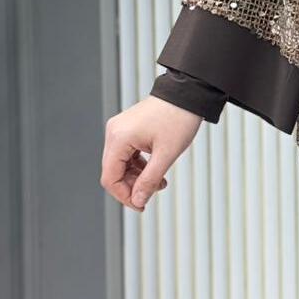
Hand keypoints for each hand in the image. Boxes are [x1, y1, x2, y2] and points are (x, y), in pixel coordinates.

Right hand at [100, 97, 201, 211]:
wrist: (188, 93)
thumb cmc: (179, 118)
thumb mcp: (166, 154)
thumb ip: (149, 180)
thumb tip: (137, 201)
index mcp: (119, 138)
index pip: (110, 177)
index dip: (124, 196)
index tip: (141, 205)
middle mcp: (115, 132)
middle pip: (113, 171)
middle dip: (132, 187)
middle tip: (151, 195)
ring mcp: (121, 129)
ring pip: (121, 164)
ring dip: (138, 177)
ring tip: (159, 183)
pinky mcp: (129, 129)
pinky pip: (128, 154)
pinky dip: (140, 166)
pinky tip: (156, 172)